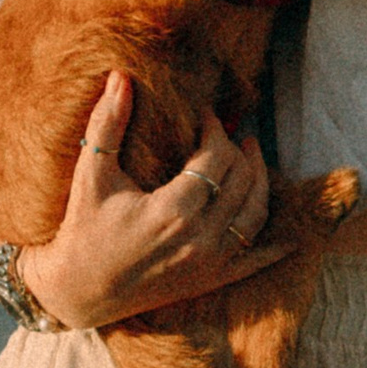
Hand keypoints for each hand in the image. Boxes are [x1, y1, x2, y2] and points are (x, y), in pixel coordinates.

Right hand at [17, 72, 272, 329]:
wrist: (77, 291)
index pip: (217, 157)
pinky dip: (275, 247)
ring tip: (250, 155)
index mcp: (173, 211)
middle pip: (241, 181)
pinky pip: (255, 262)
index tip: (203, 114)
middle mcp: (200, 238)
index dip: (215, 128)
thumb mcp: (91, 174)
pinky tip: (289, 236)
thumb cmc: (82, 229)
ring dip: (259, 181)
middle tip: (224, 132)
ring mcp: (210, 263)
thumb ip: (107, 124)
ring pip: (255, 214)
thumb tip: (121, 76)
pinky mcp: (211, 281)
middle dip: (238, 149)